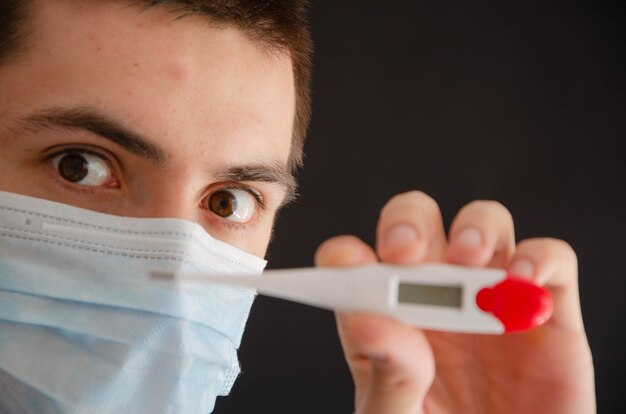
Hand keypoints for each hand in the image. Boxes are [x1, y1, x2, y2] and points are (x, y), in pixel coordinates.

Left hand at [314, 191, 594, 413]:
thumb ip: (388, 374)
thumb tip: (369, 321)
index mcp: (387, 316)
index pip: (355, 263)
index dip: (347, 256)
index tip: (346, 265)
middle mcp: (433, 294)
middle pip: (416, 222)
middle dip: (408, 222)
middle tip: (405, 251)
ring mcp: (490, 296)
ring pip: (482, 222)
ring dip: (474, 228)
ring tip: (467, 260)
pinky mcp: (545, 310)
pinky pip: (551, 259)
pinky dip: (540, 257)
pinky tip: (523, 281)